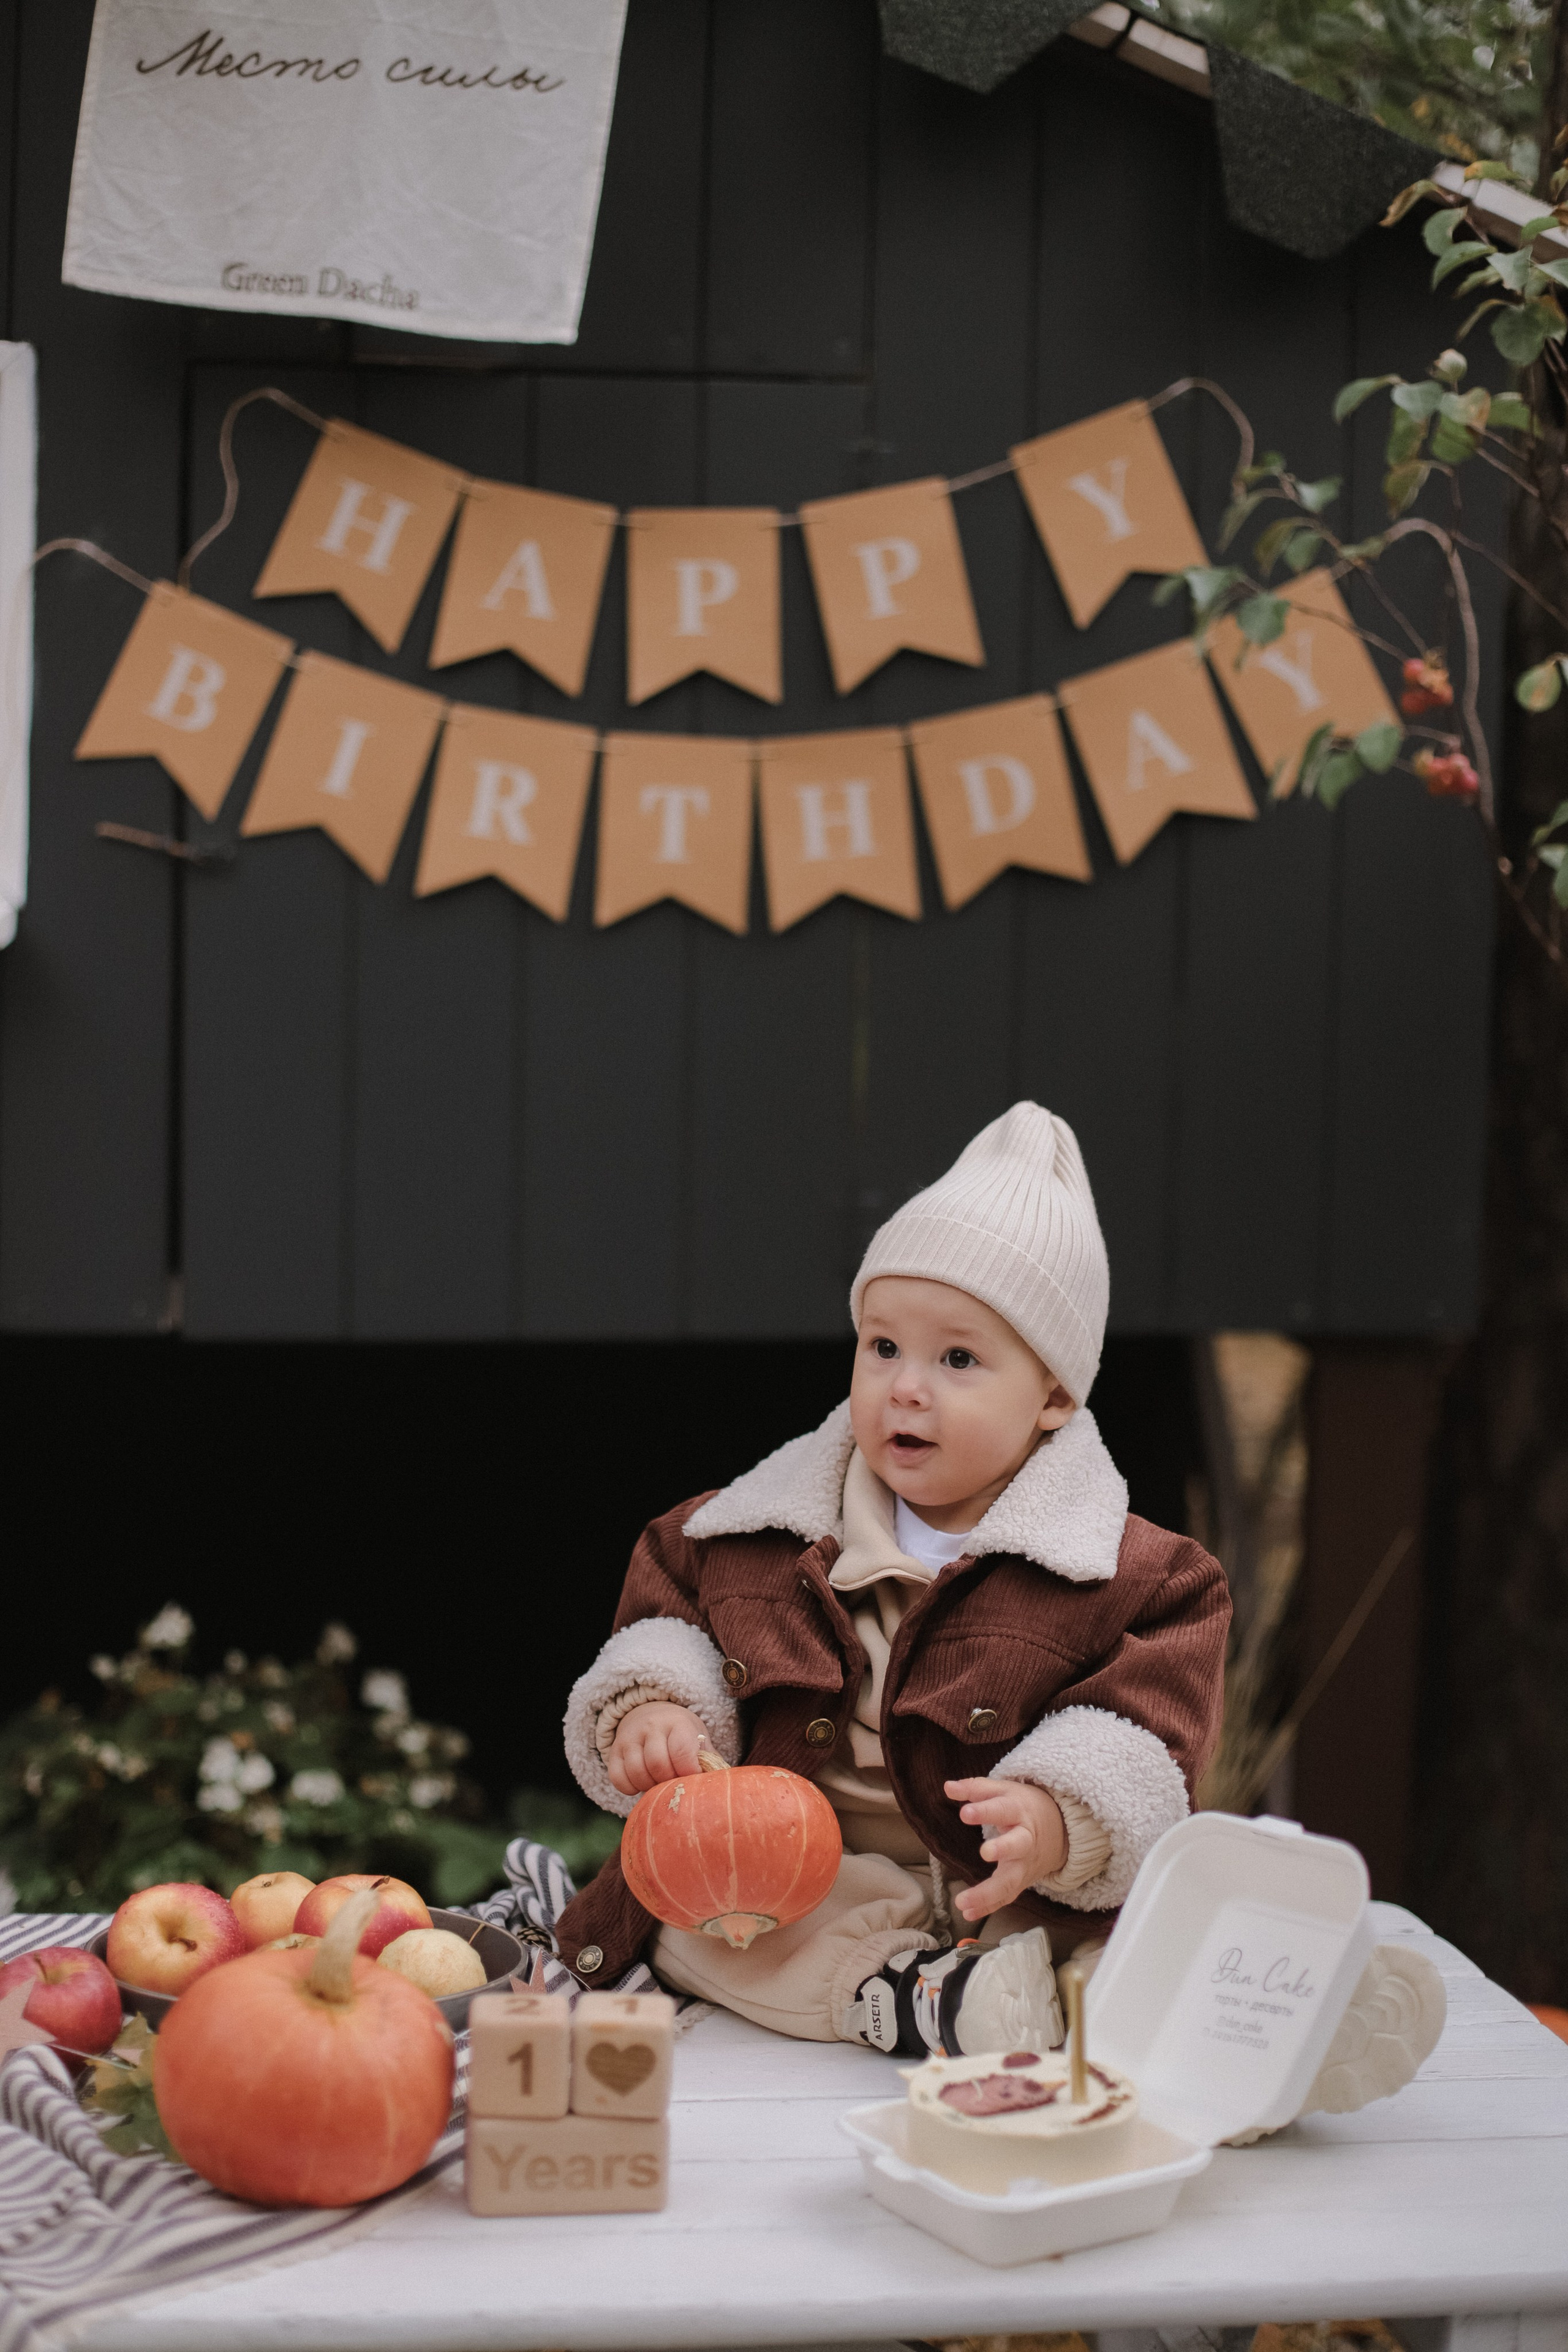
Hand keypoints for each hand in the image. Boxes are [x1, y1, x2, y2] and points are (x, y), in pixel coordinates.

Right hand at [606, 1702, 708, 1796]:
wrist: (652, 1715)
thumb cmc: (681, 1735)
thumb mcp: (698, 1740)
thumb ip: (710, 1761)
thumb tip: (720, 1785)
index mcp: (677, 1722)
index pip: (681, 1751)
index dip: (688, 1772)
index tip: (691, 1779)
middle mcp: (651, 1726)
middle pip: (657, 1764)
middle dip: (667, 1781)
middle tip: (673, 1782)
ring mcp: (630, 1737)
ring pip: (637, 1773)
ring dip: (649, 1786)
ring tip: (658, 1782)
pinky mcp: (614, 1751)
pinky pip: (618, 1778)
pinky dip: (631, 1788)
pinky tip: (641, 1783)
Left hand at [946, 1776, 1066, 1921]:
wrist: (1060, 1829)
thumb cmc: (1023, 1806)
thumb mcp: (1004, 1791)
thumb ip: (976, 1788)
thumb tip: (948, 1787)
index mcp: (1019, 1811)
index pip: (1002, 1809)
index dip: (984, 1811)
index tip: (965, 1813)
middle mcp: (1025, 1840)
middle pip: (1017, 1845)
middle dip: (1003, 1849)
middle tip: (985, 1852)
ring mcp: (1025, 1864)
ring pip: (1011, 1881)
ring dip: (988, 1893)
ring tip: (963, 1902)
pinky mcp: (1022, 1882)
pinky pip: (1006, 1897)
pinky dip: (989, 1906)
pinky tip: (969, 1913)